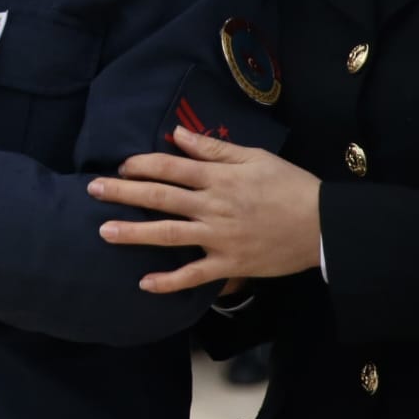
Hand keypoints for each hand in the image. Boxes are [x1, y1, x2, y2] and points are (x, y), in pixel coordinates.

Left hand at [88, 126, 322, 292]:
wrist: (325, 225)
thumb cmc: (290, 185)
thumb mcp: (255, 157)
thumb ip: (214, 148)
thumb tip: (177, 135)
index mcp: (218, 178)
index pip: (170, 168)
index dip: (141, 165)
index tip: (120, 166)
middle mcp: (213, 206)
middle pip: (160, 198)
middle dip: (123, 193)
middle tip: (92, 191)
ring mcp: (220, 237)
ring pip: (169, 234)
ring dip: (134, 233)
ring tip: (104, 231)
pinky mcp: (231, 264)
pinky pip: (195, 275)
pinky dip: (169, 281)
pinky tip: (144, 284)